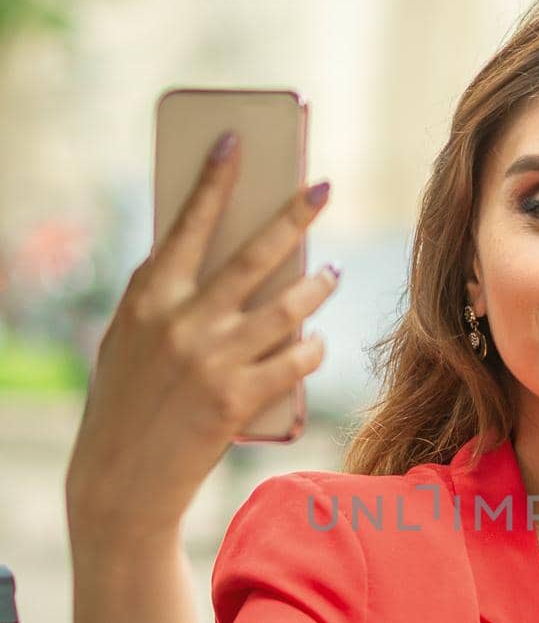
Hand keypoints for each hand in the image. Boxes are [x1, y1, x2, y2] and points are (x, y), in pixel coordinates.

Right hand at [65, 133, 337, 538]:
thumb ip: (161, 300)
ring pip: (289, 309)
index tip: (236, 140)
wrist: (121, 481)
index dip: (214, 180)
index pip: (188, 224)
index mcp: (148, 298)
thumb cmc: (125, 404)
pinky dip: (312, 348)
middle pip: (254, 256)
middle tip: (322, 187)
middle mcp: (183, 322)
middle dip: (294, 217)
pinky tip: (316, 342)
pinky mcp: (239, 399)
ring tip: (332, 274)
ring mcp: (214, 360)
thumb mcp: (128, 341)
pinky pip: (296, 360)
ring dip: (318, 288)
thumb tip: (206, 258)